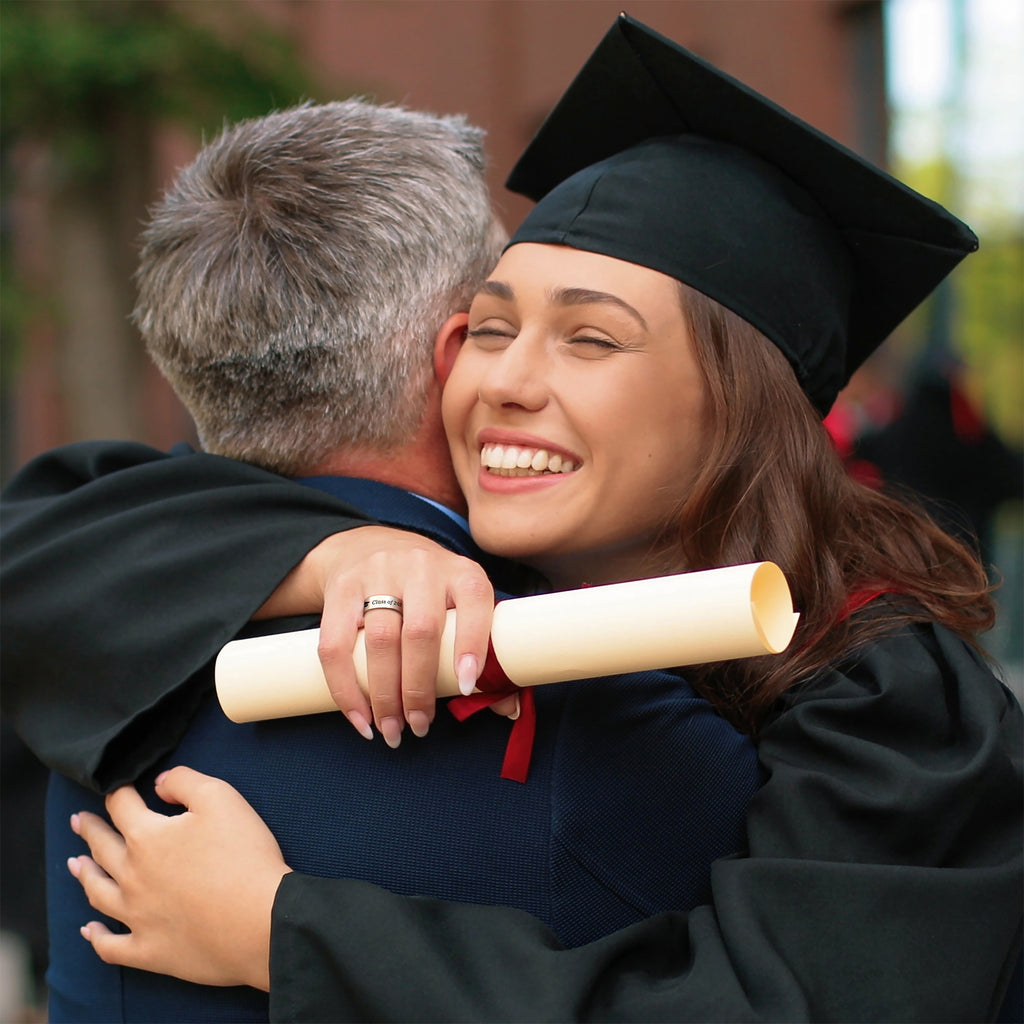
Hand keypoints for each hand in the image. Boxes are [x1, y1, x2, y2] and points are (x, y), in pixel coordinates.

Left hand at [68, 767, 289, 990]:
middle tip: (78, 821)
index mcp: (147, 837)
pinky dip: (96, 937)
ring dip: (85, 875)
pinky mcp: (148, 950)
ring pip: (99, 893)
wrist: (259, 920)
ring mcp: (136, 916)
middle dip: (90, 830)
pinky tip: (89, 930)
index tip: (117, 785)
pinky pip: (110, 946)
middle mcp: (132, 876)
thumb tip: (158, 783)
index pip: (121, 806)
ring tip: (76, 865)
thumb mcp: (221, 798)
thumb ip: (185, 781)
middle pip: (102, 848)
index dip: (118, 791)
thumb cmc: (243, 855)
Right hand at [257, 525, 504, 745]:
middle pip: (421, 631)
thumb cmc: (431, 594)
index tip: (466, 687)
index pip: (474, 601)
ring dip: (384, 695)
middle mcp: (421, 567)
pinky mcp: (342, 588)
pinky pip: (334, 644)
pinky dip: (345, 688)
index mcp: (462, 572)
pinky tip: (359, 717)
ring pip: (380, 640)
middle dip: (419, 688)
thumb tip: (507, 708)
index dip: (472, 644)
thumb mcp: (462, 607)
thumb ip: (487, 654)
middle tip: (419, 726)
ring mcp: (378, 573)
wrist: (373, 547)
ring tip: (390, 730)